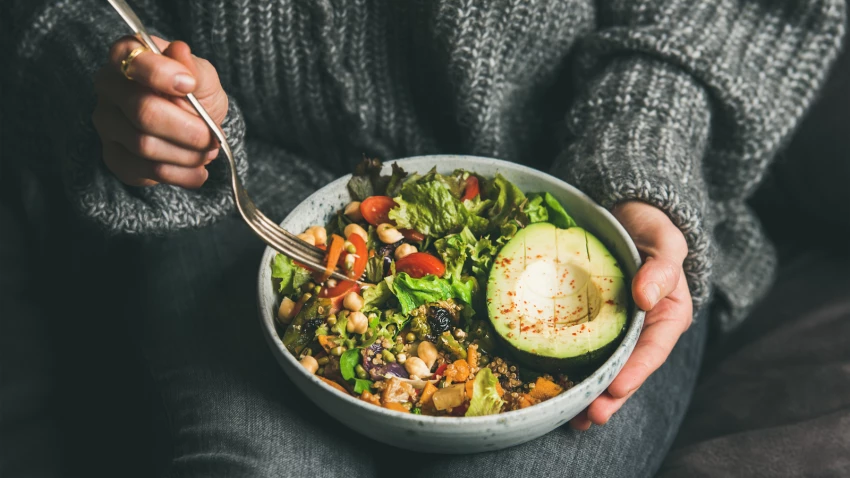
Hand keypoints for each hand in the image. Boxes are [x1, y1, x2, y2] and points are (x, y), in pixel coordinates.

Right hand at [92, 36, 227, 187]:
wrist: (193, 127)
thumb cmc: (194, 94)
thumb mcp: (203, 77)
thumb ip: (194, 69)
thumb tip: (180, 52)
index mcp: (127, 56)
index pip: (132, 61)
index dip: (161, 74)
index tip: (190, 86)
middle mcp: (109, 88)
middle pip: (143, 111)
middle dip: (187, 129)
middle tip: (212, 138)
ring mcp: (107, 123)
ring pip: (144, 145)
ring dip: (187, 155)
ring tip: (208, 152)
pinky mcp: (114, 156)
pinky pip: (145, 171)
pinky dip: (180, 175)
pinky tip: (198, 172)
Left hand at [570, 201, 692, 429]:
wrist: (626, 215)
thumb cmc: (650, 228)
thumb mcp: (665, 241)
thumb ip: (662, 268)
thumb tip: (646, 296)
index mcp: (666, 316)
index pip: (653, 350)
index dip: (635, 372)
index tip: (616, 388)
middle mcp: (641, 330)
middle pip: (627, 370)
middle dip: (610, 397)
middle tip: (590, 417)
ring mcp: (614, 329)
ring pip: (604, 368)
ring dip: (589, 395)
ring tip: (573, 419)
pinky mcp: (590, 324)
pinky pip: (580, 349)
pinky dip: (569, 371)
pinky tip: (553, 390)